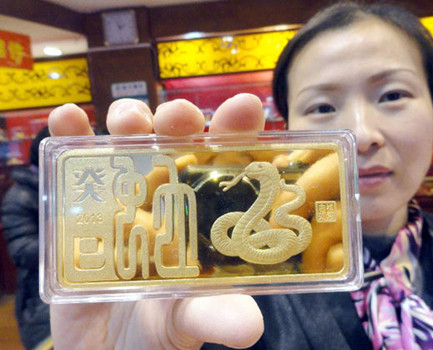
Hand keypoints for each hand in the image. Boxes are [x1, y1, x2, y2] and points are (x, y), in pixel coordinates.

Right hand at [48, 94, 265, 349]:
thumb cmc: (160, 329)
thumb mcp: (189, 322)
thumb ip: (215, 316)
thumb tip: (248, 328)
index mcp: (206, 215)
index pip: (229, 162)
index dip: (238, 131)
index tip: (245, 107)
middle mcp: (169, 198)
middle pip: (179, 142)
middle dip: (179, 120)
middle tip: (179, 117)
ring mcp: (126, 198)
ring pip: (131, 142)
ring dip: (130, 121)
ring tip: (127, 122)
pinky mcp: (84, 207)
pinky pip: (77, 164)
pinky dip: (71, 137)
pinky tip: (67, 120)